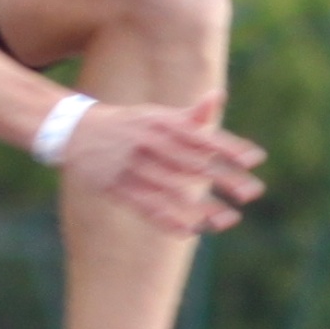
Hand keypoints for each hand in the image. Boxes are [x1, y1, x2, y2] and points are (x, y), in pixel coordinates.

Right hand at [60, 95, 265, 238]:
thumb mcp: (155, 115)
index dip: (229, 147)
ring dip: (203, 205)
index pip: (201, 135)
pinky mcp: (117, 187)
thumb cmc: (127, 124)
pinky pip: (146, 207)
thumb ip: (189, 115)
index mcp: (161, 122)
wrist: (74, 131)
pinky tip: (191, 231)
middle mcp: (149, 142)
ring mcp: (132, 166)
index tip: (256, 159)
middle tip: (253, 192)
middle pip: (193, 163)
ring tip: (231, 218)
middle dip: (225, 178)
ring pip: (173, 189)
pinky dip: (168, 219)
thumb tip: (218, 97)